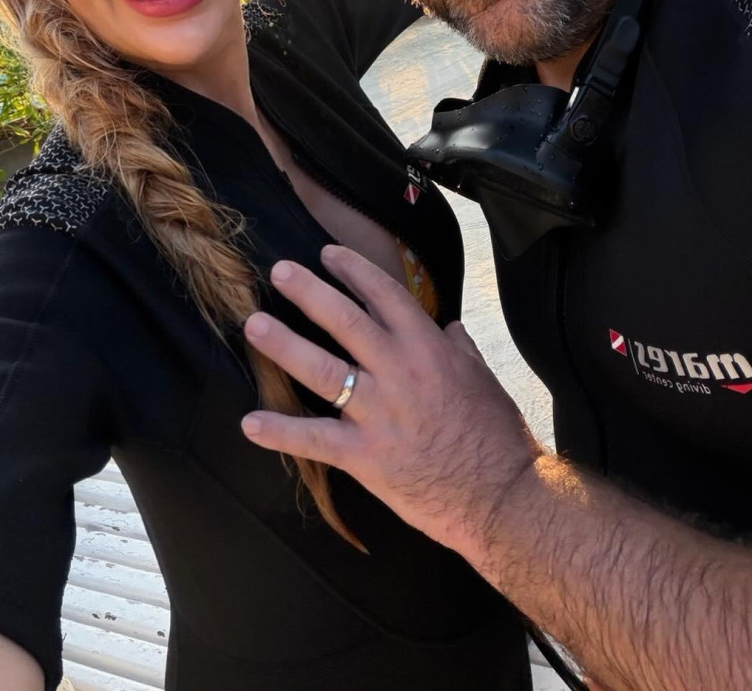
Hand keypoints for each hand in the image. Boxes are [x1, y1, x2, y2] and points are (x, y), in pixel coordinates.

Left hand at [241, 245, 542, 560]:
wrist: (501, 497)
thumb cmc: (496, 436)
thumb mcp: (483, 377)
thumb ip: (460, 348)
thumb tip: (449, 328)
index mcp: (427, 347)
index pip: (383, 294)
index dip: (352, 270)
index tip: (327, 254)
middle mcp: (398, 371)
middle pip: (343, 320)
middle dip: (307, 291)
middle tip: (278, 272)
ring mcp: (377, 412)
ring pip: (320, 369)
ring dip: (283, 345)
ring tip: (254, 326)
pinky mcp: (364, 456)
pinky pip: (314, 439)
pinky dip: (280, 432)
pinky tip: (250, 422)